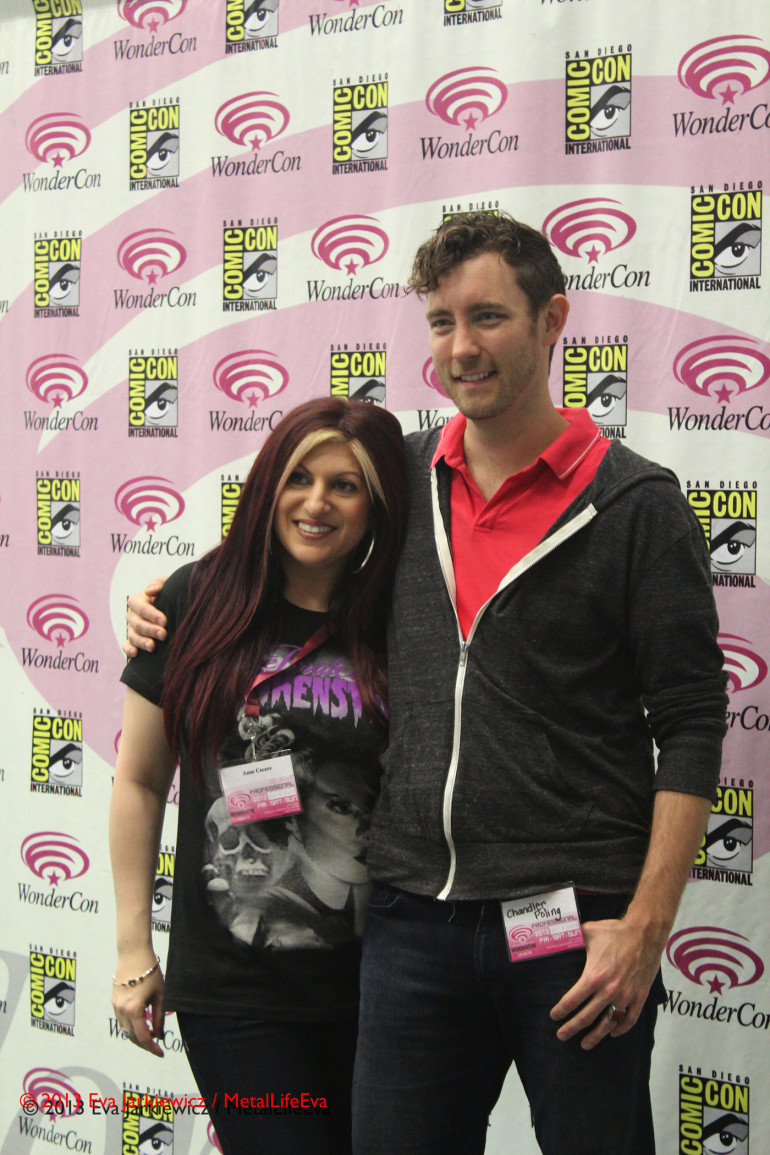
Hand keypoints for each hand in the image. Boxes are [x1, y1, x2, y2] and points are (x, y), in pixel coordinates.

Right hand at [111, 953, 164, 1057]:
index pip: (143, 1037)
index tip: (161, 1053)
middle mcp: (122, 1010)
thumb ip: (159, 1016)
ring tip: (150, 1033)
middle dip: (144, 1044)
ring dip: (136, 1035)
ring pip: (125, 1030)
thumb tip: (160, 1035)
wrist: (134, 954)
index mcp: (134, 1010)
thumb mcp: (160, 995)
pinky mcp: (114, 1001)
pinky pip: (121, 1020)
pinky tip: (141, 1022)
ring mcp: (115, 1006)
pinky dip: (130, 1025)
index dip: (152, 1048)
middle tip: (156, 1045)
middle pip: (131, 1037)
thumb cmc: (150, 972)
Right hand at [123, 579, 168, 656]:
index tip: (164, 621)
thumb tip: (149, 590)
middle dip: (150, 629)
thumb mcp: (168, 584)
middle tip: (164, 634)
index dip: (150, 614)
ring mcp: (132, 629)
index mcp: (139, 600)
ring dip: (142, 641)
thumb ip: (159, 584)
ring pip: (132, 636)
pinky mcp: (133, 641)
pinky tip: (135, 654)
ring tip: (153, 647)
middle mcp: (133, 615)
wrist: (177, 608)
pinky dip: (128, 650)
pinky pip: (127, 646)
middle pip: (136, 623)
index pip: (139, 606)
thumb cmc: (172, 594)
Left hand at [549, 916, 663, 1050]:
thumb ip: (573, 937)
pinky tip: (613, 1034)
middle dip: (571, 1028)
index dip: (561, 1011)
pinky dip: (620, 1029)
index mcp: (593, 976)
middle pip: (586, 1017)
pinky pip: (629, 1020)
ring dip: (595, 1036)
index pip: (572, 1000)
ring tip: (585, 1044)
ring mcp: (625, 996)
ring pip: (607, 1024)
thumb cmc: (615, 932)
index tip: (554, 1016)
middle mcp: (608, 991)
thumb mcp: (589, 932)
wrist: (644, 933)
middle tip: (561, 1036)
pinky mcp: (639, 997)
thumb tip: (559, 936)